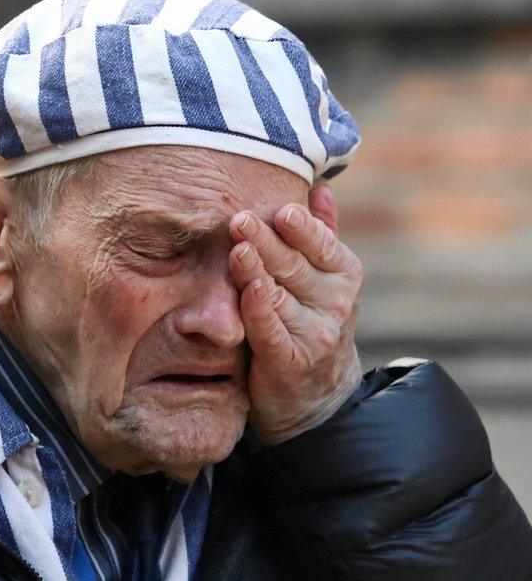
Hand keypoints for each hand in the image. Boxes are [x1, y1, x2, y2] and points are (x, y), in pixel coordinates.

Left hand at [228, 184, 362, 444]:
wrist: (314, 394)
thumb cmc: (308, 320)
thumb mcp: (322, 276)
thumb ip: (320, 234)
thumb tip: (319, 186)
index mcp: (343, 272)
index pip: (321, 242)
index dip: (300, 227)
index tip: (280, 210)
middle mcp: (335, 301)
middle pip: (294, 265)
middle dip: (266, 242)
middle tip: (239, 220)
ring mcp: (315, 333)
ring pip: (280, 295)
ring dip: (257, 272)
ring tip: (237, 251)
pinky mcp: (290, 361)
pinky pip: (271, 330)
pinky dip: (260, 311)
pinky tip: (248, 292)